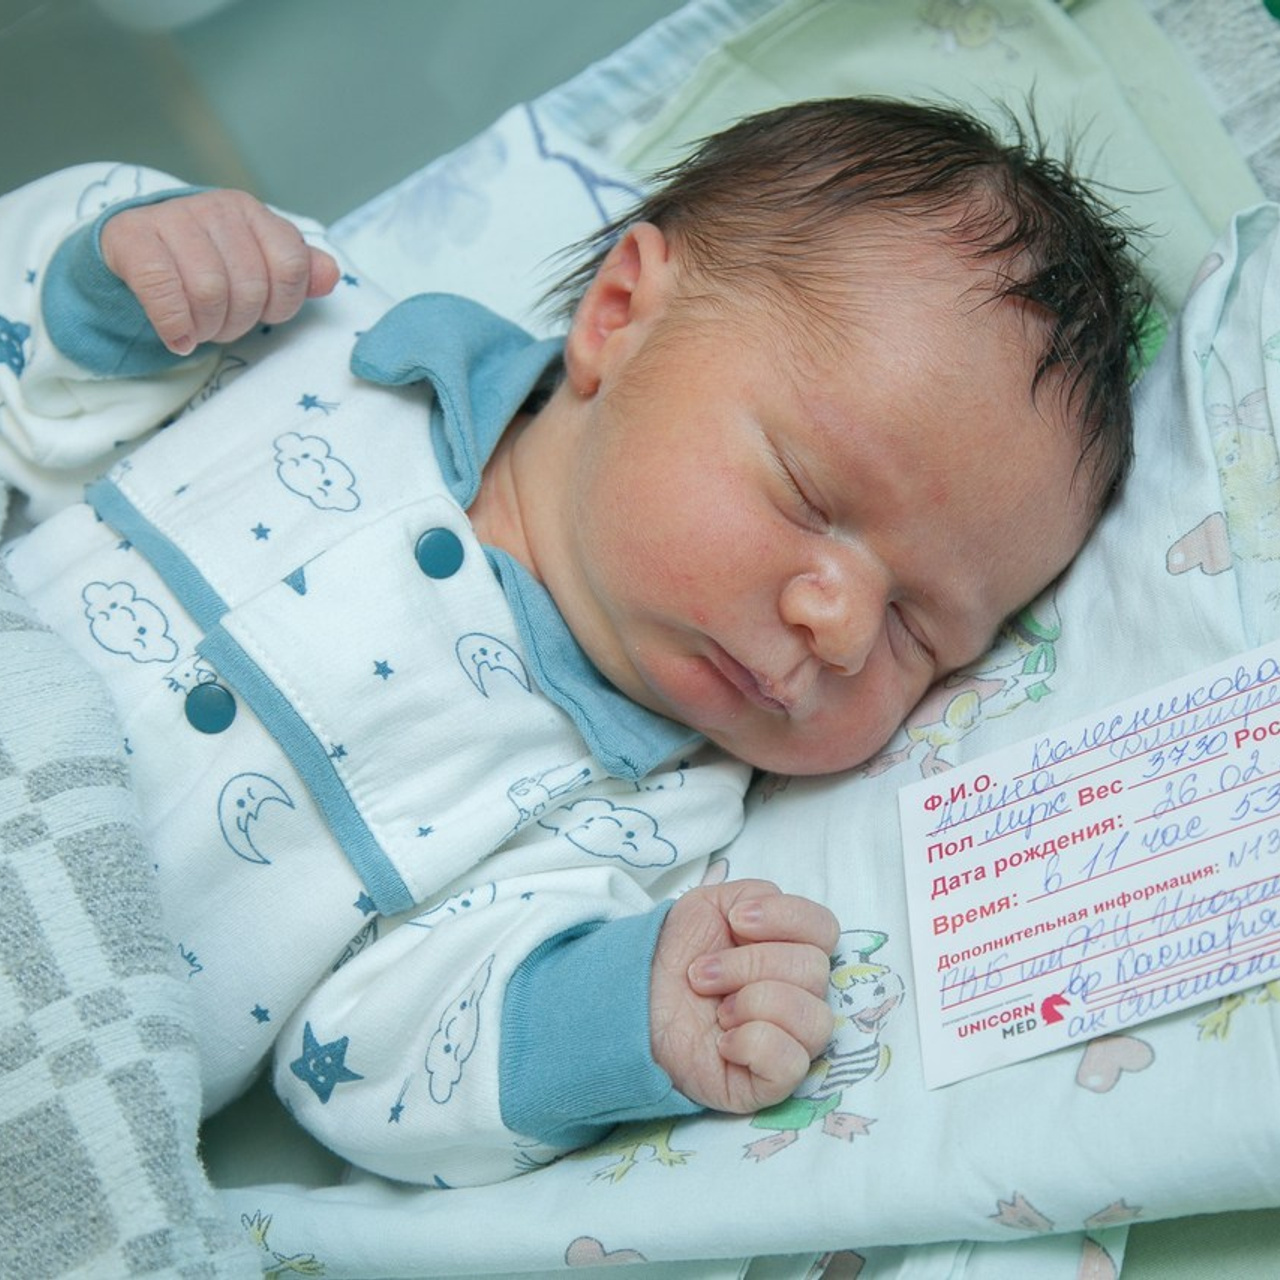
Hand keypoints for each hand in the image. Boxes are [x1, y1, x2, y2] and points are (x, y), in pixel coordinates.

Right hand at [99, 189, 339, 354]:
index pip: (292, 266)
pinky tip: (178, 338)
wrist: (136, 245)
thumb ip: (298, 271)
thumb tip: (330, 275)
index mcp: (251, 213)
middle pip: (251, 287)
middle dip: (241, 322)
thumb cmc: (207, 260)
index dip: (283, 304)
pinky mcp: (132, 238)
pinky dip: (175, 326)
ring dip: (208, 327)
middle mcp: (215, 208)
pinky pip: (164, 292)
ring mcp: (172, 218)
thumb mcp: (257, 262)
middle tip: (224, 324)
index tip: (265, 312)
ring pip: (210, 292)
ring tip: (200, 328)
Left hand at [650, 879, 838, 1113]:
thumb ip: (753, 894)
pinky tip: (724, 1043)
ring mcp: (789, 1040)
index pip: (825, 928)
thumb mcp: (709, 905)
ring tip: (717, 1010)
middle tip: (703, 974)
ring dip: (753, 1003)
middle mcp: (799, 995)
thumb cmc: (676, 956)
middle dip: (750, 964)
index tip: (736, 921)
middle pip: (814, 971)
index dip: (786, 918)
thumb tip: (770, 913)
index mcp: (791, 951)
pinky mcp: (771, 1082)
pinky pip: (792, 1063)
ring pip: (814, 1019)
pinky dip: (753, 1045)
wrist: (633, 1000)